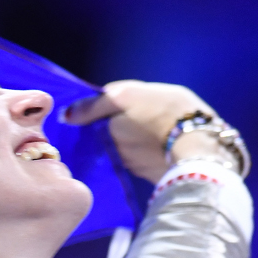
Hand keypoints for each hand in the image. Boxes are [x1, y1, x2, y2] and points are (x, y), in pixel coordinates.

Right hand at [64, 80, 225, 181]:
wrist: (190, 152)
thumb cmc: (154, 120)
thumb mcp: (118, 104)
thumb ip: (92, 107)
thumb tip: (66, 114)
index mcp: (146, 92)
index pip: (111, 96)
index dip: (90, 108)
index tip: (72, 120)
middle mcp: (152, 111)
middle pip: (116, 119)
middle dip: (98, 129)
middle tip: (74, 139)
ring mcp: (155, 136)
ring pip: (121, 140)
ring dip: (106, 146)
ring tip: (83, 154)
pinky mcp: (155, 162)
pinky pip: (128, 159)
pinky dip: (116, 161)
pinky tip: (101, 165)